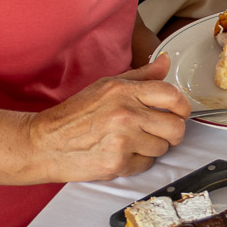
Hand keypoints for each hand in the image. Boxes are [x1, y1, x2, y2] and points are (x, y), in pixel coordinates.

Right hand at [26, 55, 189, 180]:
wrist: (45, 143)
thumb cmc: (74, 115)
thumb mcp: (106, 86)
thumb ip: (141, 76)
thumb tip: (165, 62)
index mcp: (124, 91)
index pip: (173, 96)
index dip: (182, 107)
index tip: (178, 112)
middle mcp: (126, 114)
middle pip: (176, 127)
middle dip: (171, 133)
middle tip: (158, 132)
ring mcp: (123, 140)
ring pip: (163, 148)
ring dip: (152, 148)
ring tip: (131, 142)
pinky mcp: (118, 163)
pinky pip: (146, 165)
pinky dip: (137, 163)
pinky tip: (121, 154)